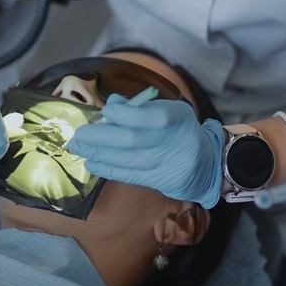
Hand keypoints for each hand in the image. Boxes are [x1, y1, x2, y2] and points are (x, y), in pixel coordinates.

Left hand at [66, 96, 224, 208]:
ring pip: (128, 160)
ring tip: (78, 148)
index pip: (153, 117)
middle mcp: (176, 142)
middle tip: (78, 134)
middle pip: (134, 140)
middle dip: (101, 137)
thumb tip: (112, 104)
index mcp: (179, 118)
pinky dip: (108, 169)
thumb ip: (141, 107)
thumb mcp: (168, 110)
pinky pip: (130, 175)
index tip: (106, 111)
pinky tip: (92, 163)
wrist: (207, 163)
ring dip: (98, 154)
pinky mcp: (161, 182)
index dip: (126, 114)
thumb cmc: (180, 130)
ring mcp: (169, 165)